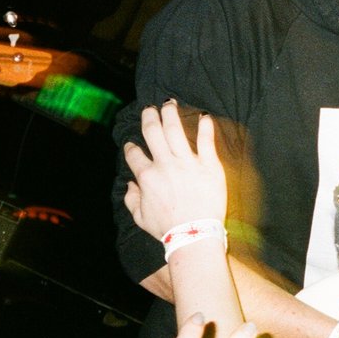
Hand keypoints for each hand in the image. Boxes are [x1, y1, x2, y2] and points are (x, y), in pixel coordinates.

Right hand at [122, 100, 228, 239]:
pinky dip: (205, 127)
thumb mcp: (140, 217)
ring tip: (170, 103)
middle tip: (149, 108)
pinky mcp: (208, 165)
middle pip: (153, 132)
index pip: (134, 155)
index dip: (131, 147)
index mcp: (147, 177)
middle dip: (149, 117)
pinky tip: (204, 116)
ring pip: (176, 130)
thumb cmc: (167, 229)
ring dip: (171, 114)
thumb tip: (130, 186)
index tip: (131, 144)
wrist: (194, 234)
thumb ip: (131, 200)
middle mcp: (165, 164)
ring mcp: (187, 163)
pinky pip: (206, 141)